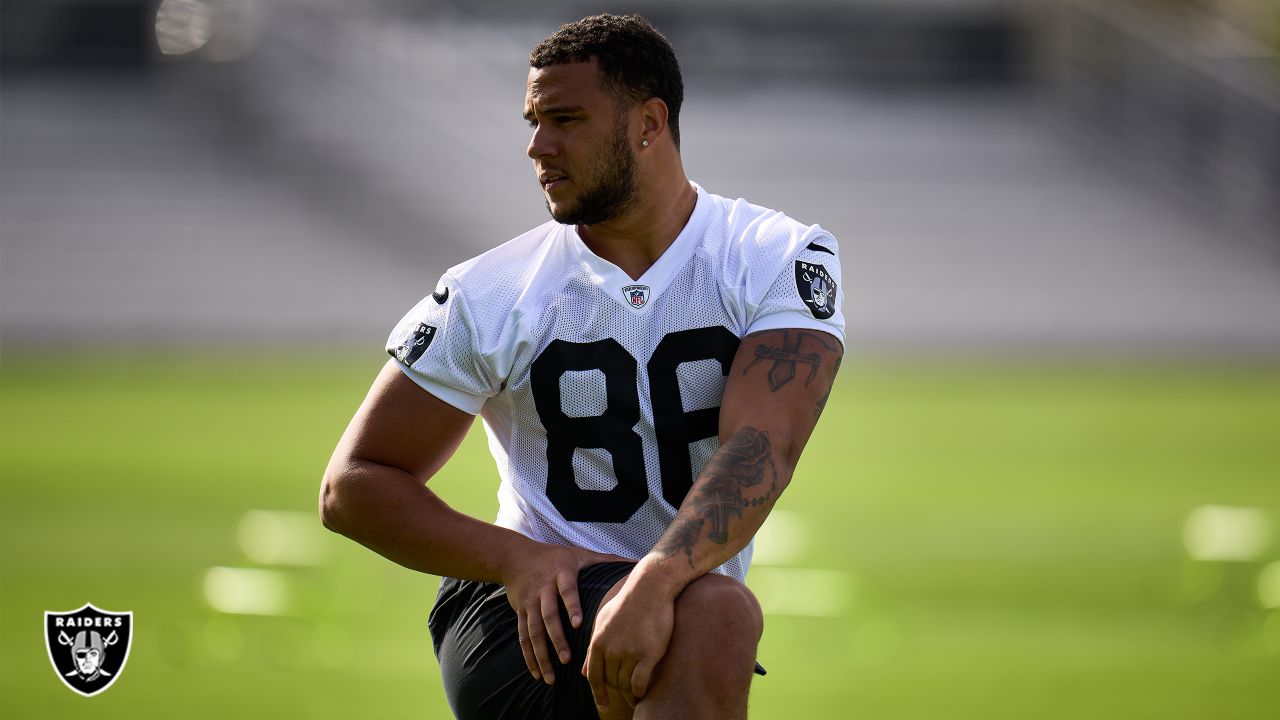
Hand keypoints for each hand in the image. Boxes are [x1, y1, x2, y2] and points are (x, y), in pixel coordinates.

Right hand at [501, 543, 626, 684]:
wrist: (516, 556)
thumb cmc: (555, 556)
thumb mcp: (579, 554)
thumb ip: (606, 560)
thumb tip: (636, 562)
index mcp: (561, 574)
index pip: (566, 591)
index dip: (572, 606)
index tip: (578, 625)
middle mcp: (543, 589)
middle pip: (548, 616)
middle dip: (556, 639)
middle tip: (567, 659)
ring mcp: (530, 603)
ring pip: (533, 631)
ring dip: (541, 654)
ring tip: (551, 677)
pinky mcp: (521, 613)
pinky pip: (523, 637)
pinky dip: (529, 656)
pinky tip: (537, 673)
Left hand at [583, 574, 676, 709]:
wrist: (651, 588)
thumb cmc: (628, 603)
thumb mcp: (604, 621)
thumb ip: (595, 647)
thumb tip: (584, 672)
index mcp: (598, 641)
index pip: (594, 676)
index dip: (598, 694)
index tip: (603, 705)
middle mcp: (611, 649)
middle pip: (612, 682)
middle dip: (618, 690)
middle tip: (627, 691)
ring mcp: (629, 652)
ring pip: (626, 684)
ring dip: (630, 692)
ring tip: (636, 694)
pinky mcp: (648, 654)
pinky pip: (639, 683)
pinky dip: (640, 692)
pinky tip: (643, 691)